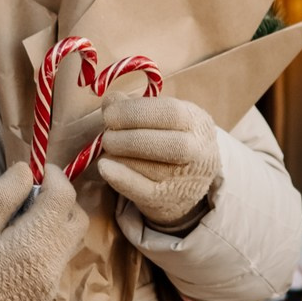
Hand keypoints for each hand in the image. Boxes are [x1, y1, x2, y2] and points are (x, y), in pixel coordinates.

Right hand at [0, 161, 88, 300]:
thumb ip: (4, 195)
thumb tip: (27, 170)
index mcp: (32, 243)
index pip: (63, 198)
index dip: (55, 176)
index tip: (38, 170)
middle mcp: (51, 263)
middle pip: (78, 218)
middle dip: (61, 199)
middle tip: (32, 194)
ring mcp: (52, 280)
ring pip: (73, 238)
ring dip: (59, 220)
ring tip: (26, 219)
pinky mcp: (48, 291)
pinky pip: (62, 257)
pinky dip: (52, 241)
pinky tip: (23, 242)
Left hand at [98, 95, 220, 230]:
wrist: (191, 179)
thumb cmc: (171, 138)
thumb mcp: (163, 117)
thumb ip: (136, 106)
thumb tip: (110, 101)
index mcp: (197, 122)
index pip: (170, 113)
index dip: (134, 111)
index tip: (109, 114)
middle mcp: (197, 151)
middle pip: (163, 144)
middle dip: (126, 137)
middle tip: (107, 136)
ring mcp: (183, 178)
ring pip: (148, 167)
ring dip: (120, 156)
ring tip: (110, 150)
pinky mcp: (165, 199)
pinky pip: (141, 190)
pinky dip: (120, 178)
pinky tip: (105, 166)